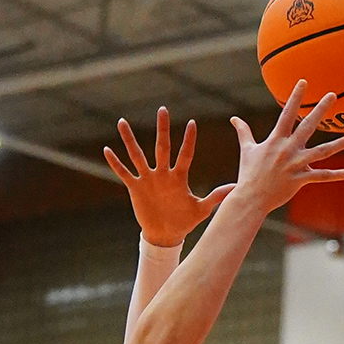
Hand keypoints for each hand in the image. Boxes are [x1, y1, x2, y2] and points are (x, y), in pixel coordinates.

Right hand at [104, 108, 233, 247]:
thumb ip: (216, 197)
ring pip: (137, 155)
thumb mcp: (201, 210)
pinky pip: (124, 173)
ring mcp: (148, 179)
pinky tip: (107, 150)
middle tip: (163, 109)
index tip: (192, 123)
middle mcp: (163, 173)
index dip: (189, 140)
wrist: (166, 234)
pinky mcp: (135, 187)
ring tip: (122, 122)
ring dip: (129, 140)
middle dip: (162, 129)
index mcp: (179, 177)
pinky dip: (115, 163)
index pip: (185, 154)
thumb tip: (236, 187)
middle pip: (162, 147)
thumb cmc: (184, 221)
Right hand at [230, 81, 343, 213]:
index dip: (295, 97)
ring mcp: (296, 164)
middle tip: (333, 95)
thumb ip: (244, 132)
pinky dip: (337, 175)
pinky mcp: (301, 179)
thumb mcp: (247, 150)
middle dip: (320, 110)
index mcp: (275, 140)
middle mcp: (287, 150)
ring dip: (340, 144)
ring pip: (322, 152)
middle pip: (308, 126)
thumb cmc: (249, 174)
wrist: (250, 198)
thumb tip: (234, 119)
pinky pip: (322, 176)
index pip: (287, 114)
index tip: (304, 82)